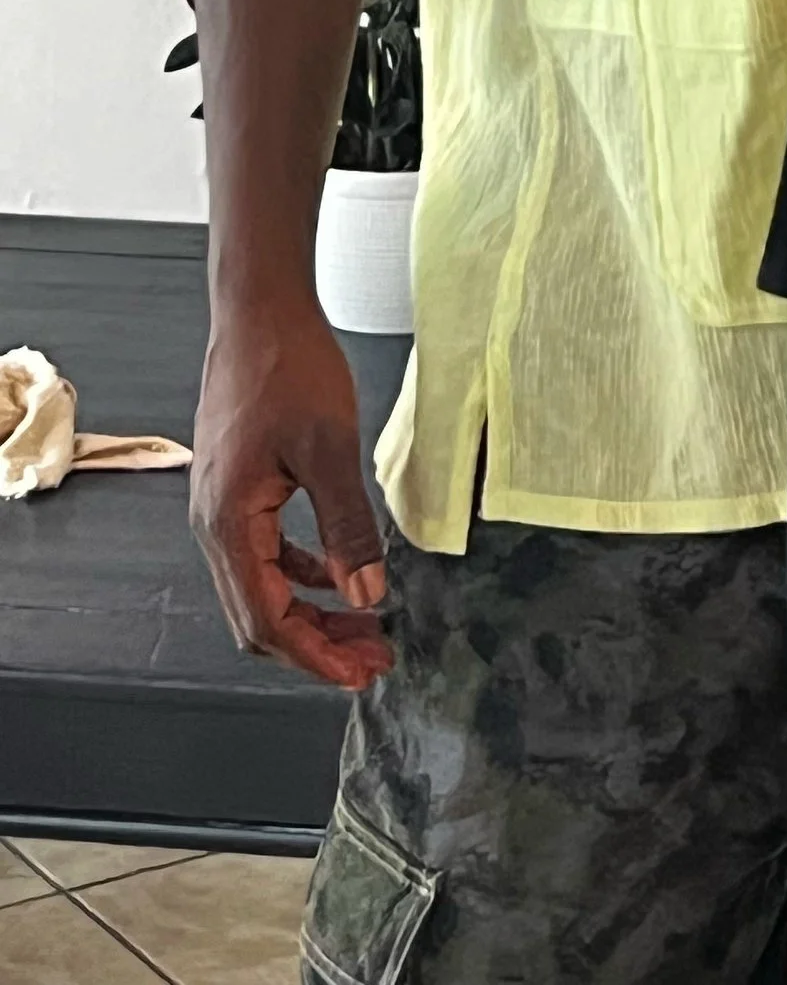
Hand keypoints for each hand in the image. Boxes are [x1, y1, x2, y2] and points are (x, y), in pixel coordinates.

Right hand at [190, 294, 390, 691]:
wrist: (259, 312)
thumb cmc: (288, 366)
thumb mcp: (331, 448)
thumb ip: (349, 525)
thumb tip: (368, 593)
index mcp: (229, 524)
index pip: (266, 620)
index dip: (314, 655)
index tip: (358, 674)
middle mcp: (215, 526)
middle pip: (259, 616)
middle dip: (316, 645)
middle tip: (372, 660)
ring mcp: (223, 509)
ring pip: (264, 587)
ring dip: (313, 612)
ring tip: (366, 626)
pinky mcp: (238, 490)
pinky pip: (268, 552)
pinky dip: (304, 573)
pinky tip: (341, 574)